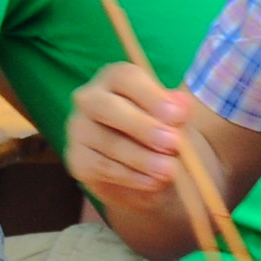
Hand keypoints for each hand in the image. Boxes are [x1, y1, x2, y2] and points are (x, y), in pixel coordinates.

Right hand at [66, 60, 188, 202]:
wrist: (143, 170)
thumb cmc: (159, 133)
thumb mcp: (174, 121)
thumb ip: (178, 112)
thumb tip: (182, 102)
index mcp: (116, 78)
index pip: (127, 78)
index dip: (152, 96)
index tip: (177, 116)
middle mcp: (90, 98)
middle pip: (107, 107)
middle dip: (142, 126)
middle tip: (172, 144)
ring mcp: (80, 129)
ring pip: (107, 142)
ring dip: (141, 158)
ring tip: (168, 170)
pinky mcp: (77, 158)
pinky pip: (103, 167)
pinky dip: (130, 177)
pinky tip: (152, 182)